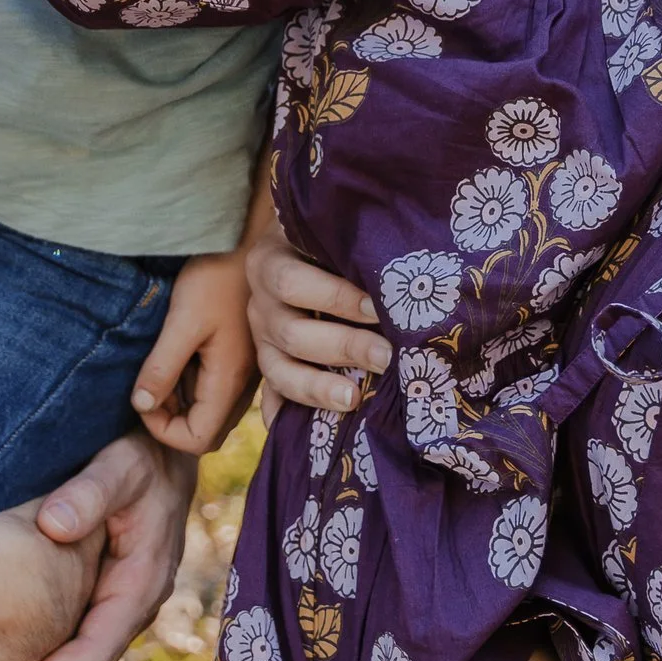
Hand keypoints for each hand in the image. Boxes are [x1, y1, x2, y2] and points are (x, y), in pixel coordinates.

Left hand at [0, 434, 195, 660]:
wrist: (167, 455)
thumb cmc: (140, 457)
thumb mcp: (119, 465)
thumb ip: (89, 492)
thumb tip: (52, 526)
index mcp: (140, 585)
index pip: (94, 655)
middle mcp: (134, 607)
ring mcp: (121, 608)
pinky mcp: (107, 601)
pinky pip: (76, 647)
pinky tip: (1, 653)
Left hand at [131, 250, 258, 455]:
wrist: (250, 242)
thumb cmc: (217, 275)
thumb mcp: (183, 320)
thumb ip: (162, 366)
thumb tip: (141, 405)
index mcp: (230, 381)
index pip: (198, 439)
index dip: (163, 430)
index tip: (143, 398)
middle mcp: (241, 384)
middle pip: (205, 431)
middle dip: (170, 420)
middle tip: (148, 386)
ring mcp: (242, 371)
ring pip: (208, 411)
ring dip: (178, 401)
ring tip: (157, 369)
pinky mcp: (238, 356)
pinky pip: (213, 388)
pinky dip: (188, 384)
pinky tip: (175, 355)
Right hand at [248, 232, 388, 414]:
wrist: (297, 241)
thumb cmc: (327, 234)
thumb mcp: (329, 229)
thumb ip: (351, 245)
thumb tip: (401, 265)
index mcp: (269, 264)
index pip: (292, 283)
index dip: (334, 297)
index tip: (376, 307)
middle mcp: (260, 304)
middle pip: (293, 334)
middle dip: (342, 347)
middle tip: (386, 356)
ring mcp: (261, 339)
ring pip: (280, 371)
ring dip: (318, 388)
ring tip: (355, 399)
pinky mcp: (270, 364)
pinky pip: (272, 397)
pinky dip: (283, 416)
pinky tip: (302, 431)